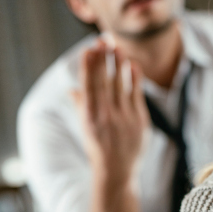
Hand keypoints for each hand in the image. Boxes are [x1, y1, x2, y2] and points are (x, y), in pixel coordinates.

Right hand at [71, 40, 148, 185]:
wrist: (117, 171)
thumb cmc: (98, 148)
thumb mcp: (85, 127)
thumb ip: (81, 106)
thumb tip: (72, 89)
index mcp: (89, 117)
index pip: (89, 86)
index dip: (89, 67)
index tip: (89, 49)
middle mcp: (106, 116)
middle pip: (105, 82)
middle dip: (104, 60)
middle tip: (103, 40)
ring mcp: (124, 118)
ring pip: (121, 85)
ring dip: (119, 64)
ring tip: (117, 47)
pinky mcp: (140, 120)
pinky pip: (137, 95)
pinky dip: (135, 79)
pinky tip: (133, 65)